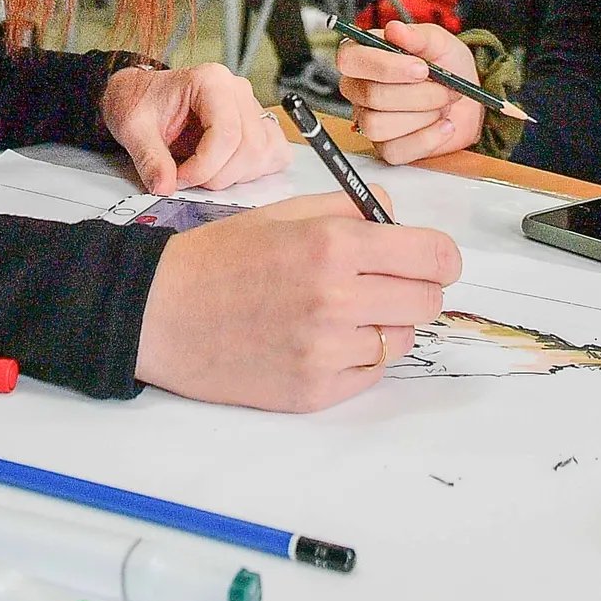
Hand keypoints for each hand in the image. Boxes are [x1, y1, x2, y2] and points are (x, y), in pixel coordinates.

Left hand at [101, 62, 290, 194]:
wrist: (142, 96)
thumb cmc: (142, 103)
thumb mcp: (134, 129)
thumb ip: (149, 158)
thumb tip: (164, 186)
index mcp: (210, 81)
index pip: (227, 133)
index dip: (205, 166)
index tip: (180, 178)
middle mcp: (237, 90)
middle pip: (250, 146)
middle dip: (218, 175)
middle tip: (188, 179)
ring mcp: (250, 107)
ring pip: (263, 153)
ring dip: (235, 176)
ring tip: (204, 173)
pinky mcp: (256, 124)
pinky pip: (275, 152)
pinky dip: (255, 170)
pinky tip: (228, 170)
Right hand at [134, 193, 462, 409]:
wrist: (161, 313)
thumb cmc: (220, 256)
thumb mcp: (284, 212)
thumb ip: (350, 208)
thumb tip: (399, 219)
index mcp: (333, 245)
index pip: (435, 257)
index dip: (439, 257)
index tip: (429, 259)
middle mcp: (337, 298)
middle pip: (428, 301)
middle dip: (413, 288)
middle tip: (382, 284)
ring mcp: (326, 350)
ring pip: (401, 339)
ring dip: (382, 324)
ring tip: (339, 312)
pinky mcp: (314, 391)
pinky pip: (370, 373)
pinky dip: (356, 356)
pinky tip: (320, 339)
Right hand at [339, 18, 484, 164]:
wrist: (468, 100)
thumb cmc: (447, 67)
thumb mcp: (439, 43)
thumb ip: (418, 35)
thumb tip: (394, 29)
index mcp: (364, 56)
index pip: (350, 60)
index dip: (385, 66)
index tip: (421, 68)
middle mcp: (359, 89)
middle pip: (371, 95)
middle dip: (418, 93)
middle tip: (443, 88)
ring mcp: (368, 120)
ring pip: (378, 125)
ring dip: (422, 115)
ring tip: (441, 105)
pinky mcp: (385, 147)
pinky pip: (394, 150)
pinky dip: (427, 138)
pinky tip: (443, 125)